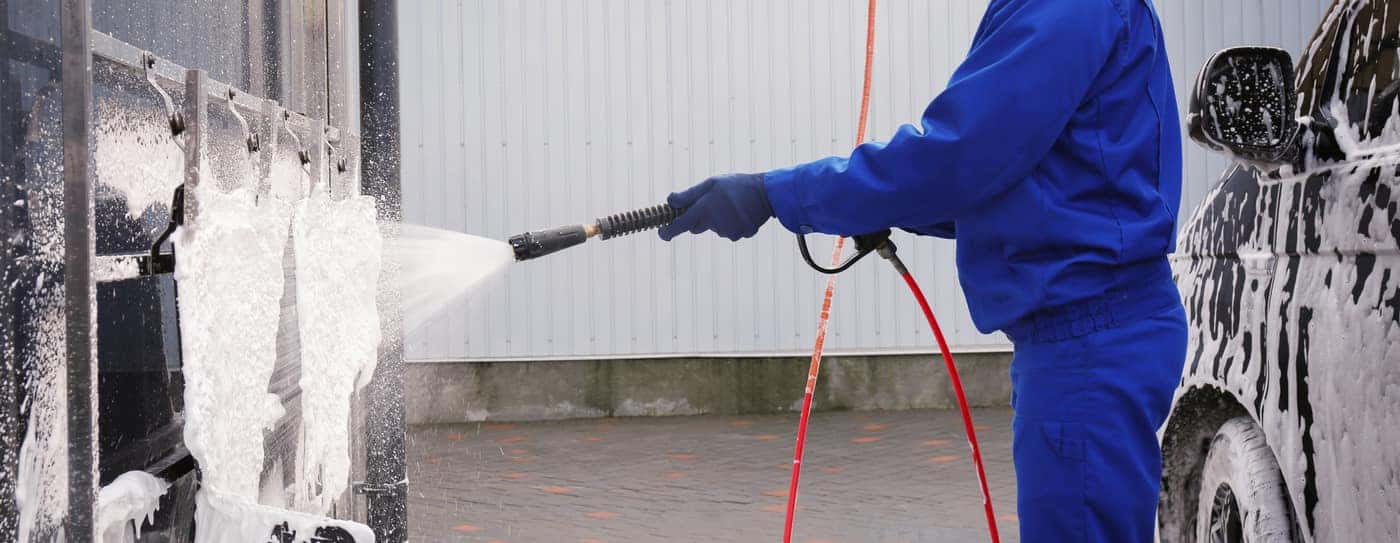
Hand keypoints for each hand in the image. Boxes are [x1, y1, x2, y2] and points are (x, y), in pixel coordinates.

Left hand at [658, 173, 772, 240]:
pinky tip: (741, 212)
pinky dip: (733, 223)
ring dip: (718, 219)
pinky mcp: (741, 235)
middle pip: (698, 226)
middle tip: (713, 202)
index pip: (680, 225)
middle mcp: (714, 224)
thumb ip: (689, 195)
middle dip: (700, 218)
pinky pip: (730, 231)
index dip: (668, 231)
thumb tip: (670, 201)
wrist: (767, 193)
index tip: (662, 233)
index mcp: (704, 210)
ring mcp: (728, 232)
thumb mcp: (710, 184)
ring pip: (715, 228)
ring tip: (731, 205)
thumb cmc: (736, 186)